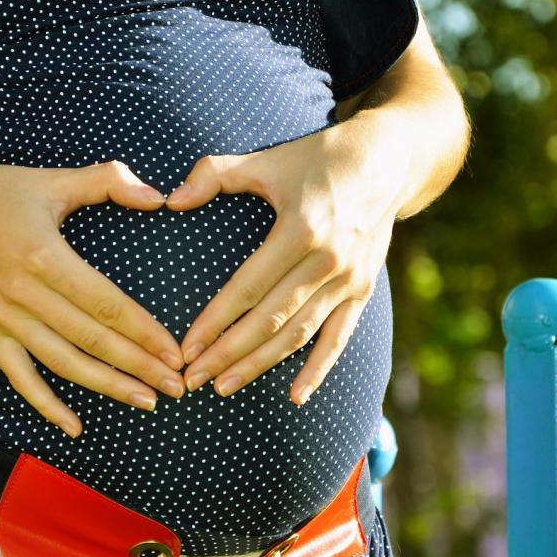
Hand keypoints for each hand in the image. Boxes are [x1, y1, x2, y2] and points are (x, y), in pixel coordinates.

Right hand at [0, 160, 185, 437]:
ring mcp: (3, 318)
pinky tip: (75, 427)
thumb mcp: (53, 179)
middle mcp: (24, 294)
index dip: (144, 332)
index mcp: (45, 257)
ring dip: (107, 387)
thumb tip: (156, 196)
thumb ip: (109, 181)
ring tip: (146, 402)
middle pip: (92, 340)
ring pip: (63, 364)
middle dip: (139, 367)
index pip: (106, 305)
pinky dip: (47, 405)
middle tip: (177, 386)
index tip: (174, 352)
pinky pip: (20, 377)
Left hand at [164, 114, 407, 404]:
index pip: (248, 287)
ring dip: (261, 365)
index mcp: (301, 229)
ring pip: (300, 334)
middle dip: (229, 353)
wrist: (386, 161)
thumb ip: (215, 175)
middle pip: (271, 320)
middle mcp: (328, 261)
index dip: (215, 321)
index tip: (186, 348)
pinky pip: (339, 338)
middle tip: (194, 378)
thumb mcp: (267, 160)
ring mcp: (349, 280)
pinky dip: (318, 370)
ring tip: (225, 386)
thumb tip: (170, 200)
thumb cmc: (316, 159)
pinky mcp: (363, 290)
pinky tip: (295, 397)